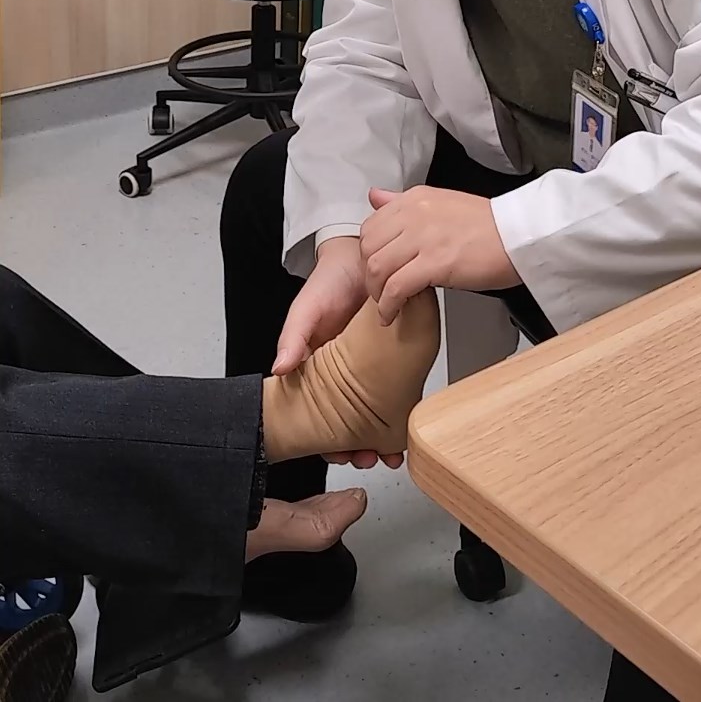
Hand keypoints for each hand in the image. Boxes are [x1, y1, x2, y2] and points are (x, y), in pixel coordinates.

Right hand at [273, 238, 402, 471]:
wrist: (363, 255)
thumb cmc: (328, 282)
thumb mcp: (305, 309)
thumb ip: (293, 338)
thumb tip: (279, 369)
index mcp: (319, 368)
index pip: (318, 414)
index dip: (326, 439)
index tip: (337, 455)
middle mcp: (343, 372)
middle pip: (349, 419)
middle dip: (358, 444)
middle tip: (370, 459)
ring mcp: (370, 366)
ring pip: (375, 410)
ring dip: (382, 432)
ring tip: (392, 451)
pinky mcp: (395, 354)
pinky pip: (399, 386)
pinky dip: (402, 406)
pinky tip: (408, 421)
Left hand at [360, 185, 519, 323]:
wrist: (521, 236)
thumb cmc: (489, 225)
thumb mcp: (440, 202)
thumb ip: (403, 202)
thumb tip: (375, 196)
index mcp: (415, 199)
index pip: (371, 226)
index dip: (368, 253)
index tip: (376, 270)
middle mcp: (415, 214)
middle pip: (368, 247)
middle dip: (368, 275)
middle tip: (378, 292)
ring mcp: (424, 238)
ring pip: (378, 267)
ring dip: (376, 293)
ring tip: (386, 306)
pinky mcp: (435, 263)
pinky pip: (396, 287)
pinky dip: (388, 305)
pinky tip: (392, 315)